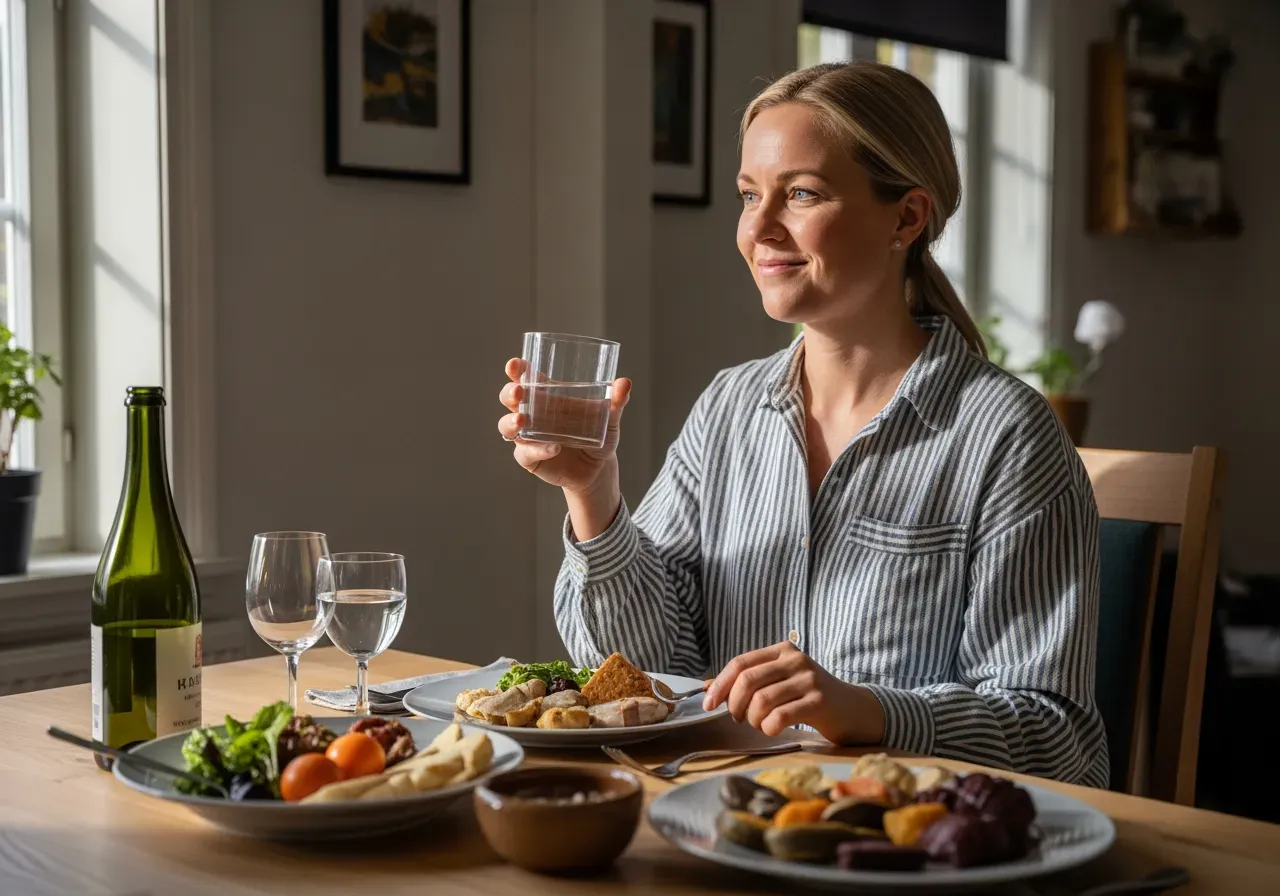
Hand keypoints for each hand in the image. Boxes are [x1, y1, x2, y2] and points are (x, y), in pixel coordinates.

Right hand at [497, 359, 630, 538]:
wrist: (598, 468)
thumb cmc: (599, 435)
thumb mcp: (609, 418)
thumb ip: (616, 402)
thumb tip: (625, 382)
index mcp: (547, 396)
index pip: (525, 378)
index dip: (517, 370)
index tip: (515, 365)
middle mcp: (532, 414)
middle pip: (509, 399)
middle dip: (509, 393)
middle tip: (518, 392)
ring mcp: (528, 436)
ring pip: (507, 426)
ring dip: (510, 422)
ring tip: (522, 420)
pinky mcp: (530, 458)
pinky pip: (526, 453)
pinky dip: (538, 450)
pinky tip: (554, 448)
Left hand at [702, 641, 885, 744]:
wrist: (853, 709)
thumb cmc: (809, 697)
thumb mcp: (780, 681)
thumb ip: (748, 682)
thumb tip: (706, 688)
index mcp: (782, 650)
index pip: (740, 663)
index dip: (719, 684)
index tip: (708, 704)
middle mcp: (795, 660)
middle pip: (747, 681)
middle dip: (734, 705)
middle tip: (739, 718)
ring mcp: (808, 679)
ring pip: (762, 701)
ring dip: (753, 720)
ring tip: (760, 724)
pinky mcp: (819, 701)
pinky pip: (780, 716)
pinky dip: (769, 728)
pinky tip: (773, 729)